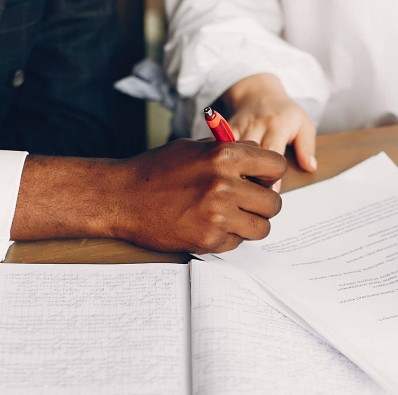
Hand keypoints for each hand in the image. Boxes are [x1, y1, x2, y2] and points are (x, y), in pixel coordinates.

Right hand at [11, 138, 286, 252]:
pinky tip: (209, 227)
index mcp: (224, 156)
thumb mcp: (194, 149)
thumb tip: (261, 163)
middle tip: (248, 204)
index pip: (276, 167)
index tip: (260, 180)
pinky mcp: (209, 241)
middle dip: (263, 204)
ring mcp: (218, 217)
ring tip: (232, 218)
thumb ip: (230, 154)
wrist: (122, 198)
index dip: (270, 175)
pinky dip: (228, 238)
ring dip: (251, 224)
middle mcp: (225, 186)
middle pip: (273, 203)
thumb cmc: (157, 171)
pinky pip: (237, 243)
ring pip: (262, 228)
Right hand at [222, 73, 317, 189]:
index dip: (271, 175)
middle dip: (252, 177)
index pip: (272, 152)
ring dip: (235, 174)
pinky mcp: (224, 131)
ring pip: (233, 154)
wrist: (258, 93)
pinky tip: (224, 178)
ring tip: (238, 191)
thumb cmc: (284, 114)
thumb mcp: (303, 125)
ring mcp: (238, 128)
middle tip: (255, 197)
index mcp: (277, 125)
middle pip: (250, 156)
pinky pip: (220, 150)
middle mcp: (256, 125)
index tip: (271, 192)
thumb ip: (306, 146)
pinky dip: (222, 164)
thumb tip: (310, 167)